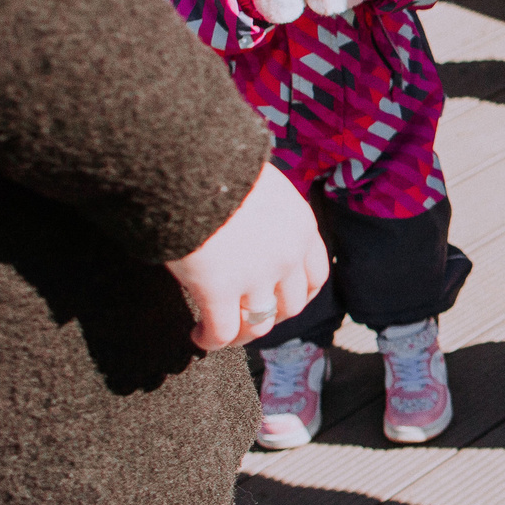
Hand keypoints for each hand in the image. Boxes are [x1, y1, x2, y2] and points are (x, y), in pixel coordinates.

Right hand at [166, 161, 328, 351]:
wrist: (189, 164)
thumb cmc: (216, 164)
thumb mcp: (260, 183)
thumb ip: (266, 211)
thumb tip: (250, 224)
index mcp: (300, 225)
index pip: (315, 275)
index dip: (298, 295)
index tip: (281, 302)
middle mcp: (287, 254)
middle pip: (291, 306)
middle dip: (270, 316)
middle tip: (245, 317)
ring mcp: (256, 275)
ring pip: (258, 324)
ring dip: (241, 335)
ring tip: (219, 334)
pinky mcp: (219, 290)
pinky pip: (222, 331)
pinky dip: (211, 340)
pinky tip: (198, 336)